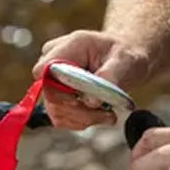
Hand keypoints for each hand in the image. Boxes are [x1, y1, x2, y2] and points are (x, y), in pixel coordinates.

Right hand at [32, 30, 148, 129]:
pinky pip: (62, 118)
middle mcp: (55, 63)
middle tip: (107, 114)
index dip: (59, 90)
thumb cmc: (125, 54)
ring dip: (83, 119)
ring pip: (56, 111)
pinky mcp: (58, 97)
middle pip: (50, 96)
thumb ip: (109, 77)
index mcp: (69, 46)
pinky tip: (99, 115)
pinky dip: (82, 122)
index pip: (43, 71)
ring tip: (107, 114)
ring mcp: (54, 81)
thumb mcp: (125, 60)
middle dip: (79, 111)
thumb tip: (91, 101)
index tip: (85, 100)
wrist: (126, 59)